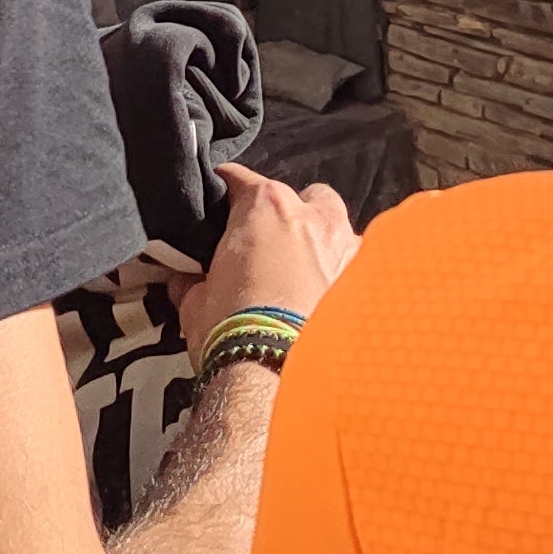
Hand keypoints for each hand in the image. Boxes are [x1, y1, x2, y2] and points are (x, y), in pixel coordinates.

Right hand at [177, 161, 356, 353]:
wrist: (271, 373)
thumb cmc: (229, 328)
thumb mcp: (194, 300)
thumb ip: (193, 279)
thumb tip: (185, 279)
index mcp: (266, 205)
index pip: (240, 180)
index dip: (226, 192)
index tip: (218, 204)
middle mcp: (312, 216)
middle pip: (302, 197)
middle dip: (287, 215)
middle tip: (268, 247)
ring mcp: (345, 248)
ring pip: (337, 228)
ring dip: (321, 244)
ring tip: (303, 276)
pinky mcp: (367, 285)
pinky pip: (358, 268)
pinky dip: (343, 278)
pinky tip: (328, 301)